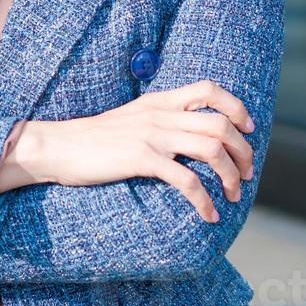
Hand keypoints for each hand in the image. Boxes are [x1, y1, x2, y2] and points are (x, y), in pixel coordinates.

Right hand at [23, 80, 255, 222]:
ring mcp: (152, 135)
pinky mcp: (141, 158)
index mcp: (159, 101)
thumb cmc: (93, 139)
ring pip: (211, 150)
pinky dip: (204, 201)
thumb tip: (187, 136)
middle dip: (243, 152)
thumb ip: (158, 120)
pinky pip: (187, 180)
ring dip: (230, 177)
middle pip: (220, 124)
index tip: (247, 131)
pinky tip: (209, 215)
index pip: (209, 89)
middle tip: (246, 174)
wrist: (58, 146)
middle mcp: (160, 113)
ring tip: (232, 196)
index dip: (236, 108)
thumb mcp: (131, 119)